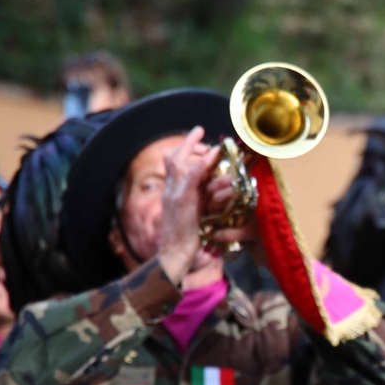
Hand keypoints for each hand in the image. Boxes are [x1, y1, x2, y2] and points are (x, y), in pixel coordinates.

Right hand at [156, 127, 219, 284]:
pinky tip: (213, 153)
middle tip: (199, 131)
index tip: (198, 145)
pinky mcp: (184, 200)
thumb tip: (213, 194)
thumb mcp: (194, 217)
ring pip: (179, 162)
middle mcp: (170, 190)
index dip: (183, 152)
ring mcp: (175, 194)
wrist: (176, 253)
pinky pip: (192, 175)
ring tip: (205, 135)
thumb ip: (200, 203)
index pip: (172, 165)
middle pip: (171, 158)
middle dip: (185, 143)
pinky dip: (202, 162)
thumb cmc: (187, 240)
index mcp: (172, 193)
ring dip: (192, 146)